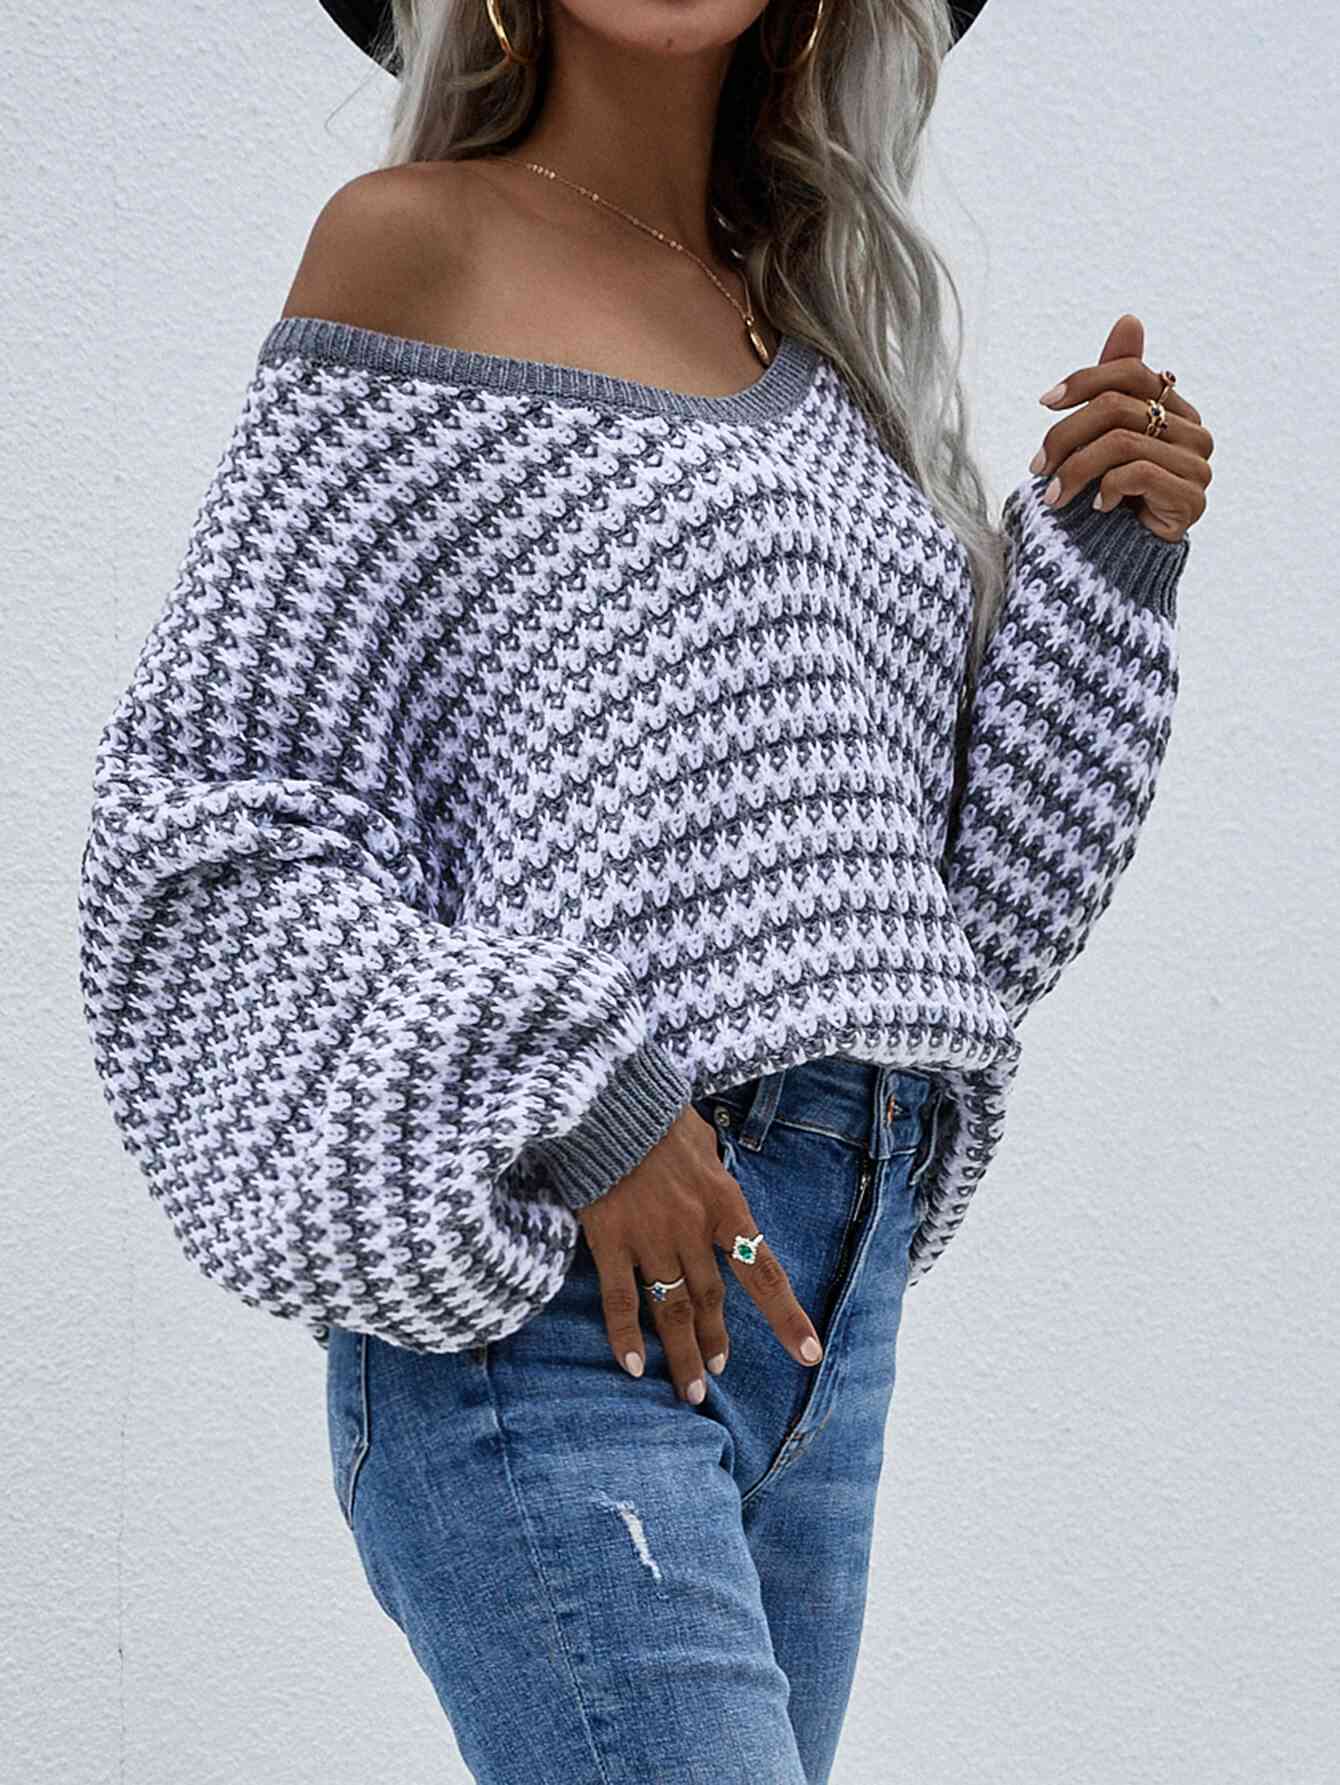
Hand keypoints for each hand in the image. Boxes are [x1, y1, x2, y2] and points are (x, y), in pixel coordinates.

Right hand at [576, 1105, 823, 1404]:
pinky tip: (632, 1365)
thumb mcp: (704, 1141)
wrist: (606, 1099)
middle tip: (717, 1373)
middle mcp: (692, 1228)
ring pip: (672, 1308)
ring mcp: (650, 1237)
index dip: (786, 1316)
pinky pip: (619, 1298)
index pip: (763, 1271)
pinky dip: (625, 1334)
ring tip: (688, 1391)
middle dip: (716, 1340)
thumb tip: (718, 1200)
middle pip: (711, 1299)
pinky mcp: (610, 1239)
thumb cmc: (657, 1114)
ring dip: (682, 1353)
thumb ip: (714, 1177)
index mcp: (725, 1204)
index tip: (808, 1354)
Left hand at [1031, 313, 1213, 542]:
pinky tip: (1096, 507)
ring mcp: (1198, 466)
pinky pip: (1139, 473)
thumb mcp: (1102, 435)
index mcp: (1174, 407)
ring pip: (1122, 442)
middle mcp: (1194, 431)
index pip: (1130, 372)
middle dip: (1066, 435)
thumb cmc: (1109, 494)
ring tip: (1053, 495)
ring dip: (1075, 469)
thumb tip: (1129, 319)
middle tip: (1038, 466)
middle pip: (1118, 407)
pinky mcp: (1193, 499)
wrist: (1124, 560)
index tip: (1046, 402)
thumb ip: (1113, 384)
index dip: (1084, 380)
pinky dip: (1105, 489)